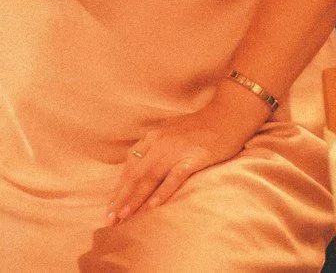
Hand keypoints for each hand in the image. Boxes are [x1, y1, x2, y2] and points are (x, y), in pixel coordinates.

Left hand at [105, 89, 267, 223]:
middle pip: (135, 174)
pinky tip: (153, 206)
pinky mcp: (193, 157)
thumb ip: (155, 150)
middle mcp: (158, 143)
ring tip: (124, 215)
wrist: (226, 115)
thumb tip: (141, 172)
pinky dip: (162, 191)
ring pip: (149, 177)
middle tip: (110, 219)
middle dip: (121, 198)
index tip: (110, 207)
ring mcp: (175, 150)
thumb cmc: (198, 129)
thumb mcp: (170, 136)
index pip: (129, 167)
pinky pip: (175, 176)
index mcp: (151, 138)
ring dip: (135, 198)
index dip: (119, 188)